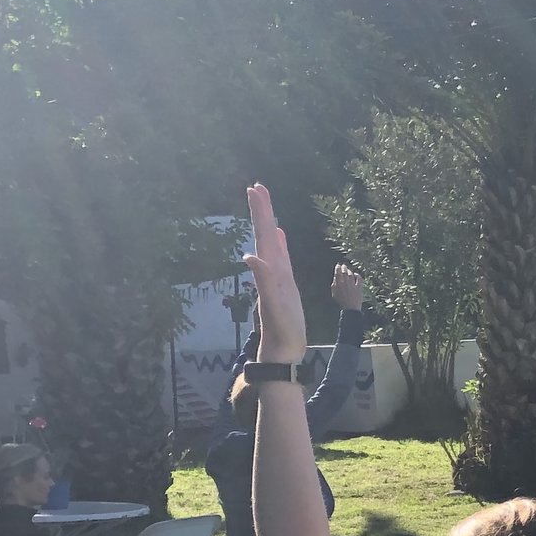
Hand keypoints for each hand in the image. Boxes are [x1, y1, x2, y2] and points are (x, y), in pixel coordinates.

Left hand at [242, 183, 307, 362]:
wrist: (283, 349)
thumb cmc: (281, 331)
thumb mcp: (273, 306)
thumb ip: (263, 281)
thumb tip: (250, 256)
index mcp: (269, 271)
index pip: (262, 236)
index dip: (260, 213)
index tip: (255, 189)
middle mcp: (271, 269)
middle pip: (264, 234)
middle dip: (261, 210)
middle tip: (257, 186)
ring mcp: (278, 276)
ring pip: (271, 242)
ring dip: (268, 222)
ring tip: (266, 204)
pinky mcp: (285, 283)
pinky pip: (282, 256)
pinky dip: (279, 243)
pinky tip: (278, 235)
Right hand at [330, 265, 363, 313]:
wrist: (350, 309)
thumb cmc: (341, 302)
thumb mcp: (334, 294)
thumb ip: (334, 286)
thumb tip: (335, 279)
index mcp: (338, 285)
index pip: (338, 273)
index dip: (338, 268)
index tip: (338, 265)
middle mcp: (345, 284)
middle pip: (344, 272)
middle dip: (344, 268)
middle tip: (343, 265)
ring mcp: (353, 285)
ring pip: (351, 274)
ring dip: (349, 271)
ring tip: (348, 270)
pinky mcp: (359, 288)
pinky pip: (359, 279)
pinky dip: (357, 275)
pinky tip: (356, 274)